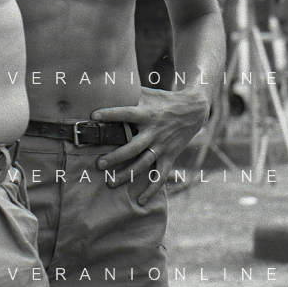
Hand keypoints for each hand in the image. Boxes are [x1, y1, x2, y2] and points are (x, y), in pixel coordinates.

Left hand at [92, 86, 209, 204]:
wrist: (193, 109)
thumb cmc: (164, 99)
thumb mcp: (148, 93)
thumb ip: (129, 93)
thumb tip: (106, 85)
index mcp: (147, 114)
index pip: (126, 113)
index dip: (110, 114)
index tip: (94, 115)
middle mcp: (154, 132)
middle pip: (133, 147)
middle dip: (116, 157)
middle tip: (99, 164)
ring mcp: (162, 146)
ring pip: (143, 163)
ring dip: (127, 174)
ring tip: (110, 182)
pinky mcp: (169, 155)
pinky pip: (161, 175)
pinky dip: (152, 189)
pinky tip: (141, 200)